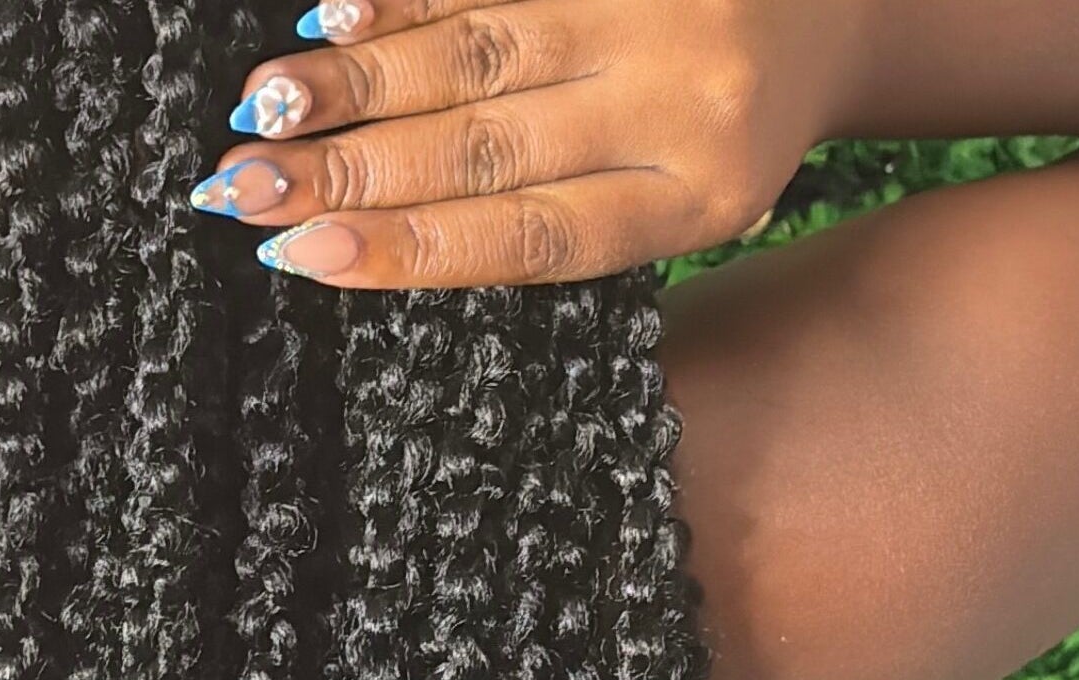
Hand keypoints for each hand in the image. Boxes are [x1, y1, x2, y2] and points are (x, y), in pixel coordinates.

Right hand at [198, 0, 852, 287]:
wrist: (837, 9)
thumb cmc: (727, 130)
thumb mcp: (675, 201)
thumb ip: (555, 221)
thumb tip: (366, 233)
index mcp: (688, 201)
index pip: (529, 234)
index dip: (409, 248)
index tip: (301, 255)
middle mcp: (680, 105)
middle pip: (485, 144)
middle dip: (350, 168)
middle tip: (240, 184)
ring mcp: (654, 10)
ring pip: (480, 48)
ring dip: (358, 78)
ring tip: (263, 104)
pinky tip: (334, 11)